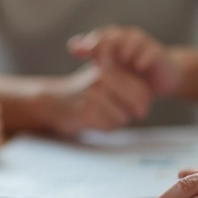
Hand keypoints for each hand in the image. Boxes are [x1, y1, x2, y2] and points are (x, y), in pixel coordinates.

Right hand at [35, 64, 152, 136]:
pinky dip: (104, 127)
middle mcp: (102, 79)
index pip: (142, 89)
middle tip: (119, 114)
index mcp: (109, 69)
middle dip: (132, 112)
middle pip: (136, 104)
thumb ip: (124, 84)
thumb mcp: (101, 78)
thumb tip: (146, 102)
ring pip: (123, 117)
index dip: (143, 103)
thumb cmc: (81, 91)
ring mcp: (94, 96)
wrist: (51, 101)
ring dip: (115, 121)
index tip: (133, 108)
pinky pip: (109, 127)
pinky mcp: (87, 112)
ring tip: (100, 115)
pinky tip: (93, 121)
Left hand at [68, 25, 182, 95]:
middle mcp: (127, 38)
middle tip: (99, 60)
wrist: (162, 77)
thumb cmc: (132, 72)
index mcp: (114, 40)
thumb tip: (71, 46)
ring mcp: (143, 43)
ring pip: (132, 38)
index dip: (88, 43)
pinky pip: (150, 50)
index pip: (98, 36)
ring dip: (125, 48)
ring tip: (119, 60)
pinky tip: (138, 65)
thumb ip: (93, 55)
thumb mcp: (112, 66)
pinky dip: (144, 56)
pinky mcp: (157, 52)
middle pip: (114, 35)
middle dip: (105, 45)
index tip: (78, 55)